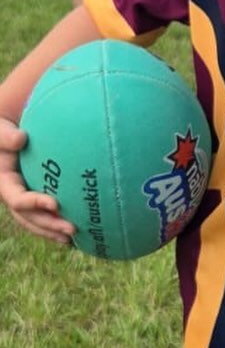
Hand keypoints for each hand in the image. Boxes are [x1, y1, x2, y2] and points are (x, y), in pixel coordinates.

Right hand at [0, 118, 73, 244]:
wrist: (11, 130)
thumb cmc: (7, 127)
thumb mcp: (0, 129)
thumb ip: (6, 136)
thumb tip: (20, 139)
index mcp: (5, 181)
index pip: (17, 198)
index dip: (34, 203)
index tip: (55, 204)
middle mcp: (13, 193)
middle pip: (28, 216)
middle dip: (48, 225)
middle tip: (71, 229)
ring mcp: (24, 194)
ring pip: (36, 219)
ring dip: (53, 230)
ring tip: (73, 238)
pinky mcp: (35, 192)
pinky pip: (44, 211)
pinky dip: (57, 221)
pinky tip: (76, 230)